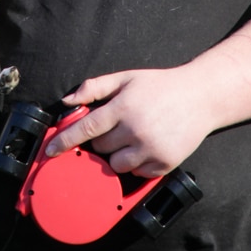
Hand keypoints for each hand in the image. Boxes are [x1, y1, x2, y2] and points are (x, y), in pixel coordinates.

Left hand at [44, 68, 211, 177]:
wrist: (200, 97)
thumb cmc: (160, 86)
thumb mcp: (126, 78)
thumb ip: (94, 87)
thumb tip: (68, 101)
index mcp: (123, 107)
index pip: (86, 128)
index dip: (65, 140)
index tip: (51, 150)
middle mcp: (136, 130)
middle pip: (100, 148)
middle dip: (101, 140)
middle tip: (114, 127)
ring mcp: (150, 149)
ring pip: (116, 165)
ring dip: (117, 155)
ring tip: (130, 137)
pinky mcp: (163, 164)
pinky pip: (137, 173)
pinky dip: (136, 163)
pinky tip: (145, 146)